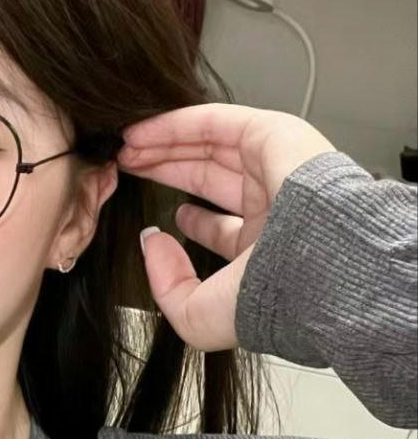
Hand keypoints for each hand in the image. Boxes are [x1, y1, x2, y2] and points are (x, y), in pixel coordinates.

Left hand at [117, 104, 336, 351]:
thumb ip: (167, 286)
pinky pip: (216, 122)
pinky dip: (176, 125)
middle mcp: (275, 206)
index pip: (223, 228)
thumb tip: (154, 244)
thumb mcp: (199, 316)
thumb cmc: (267, 299)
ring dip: (166, 145)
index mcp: (268, 250)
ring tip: (128, 149)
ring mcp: (276, 168)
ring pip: (211, 147)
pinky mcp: (273, 134)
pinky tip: (142, 134)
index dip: (189, 220)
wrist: (310, 266)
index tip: (154, 224)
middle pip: (211, 178)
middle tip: (131, 172)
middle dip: (168, 172)